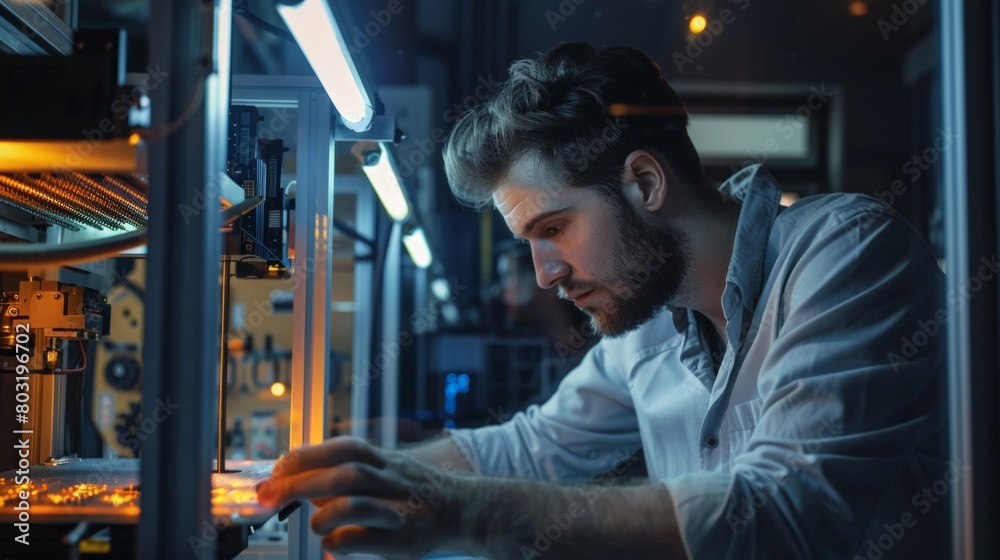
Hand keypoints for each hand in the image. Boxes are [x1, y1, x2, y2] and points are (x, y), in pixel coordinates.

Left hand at [256, 436, 463, 558]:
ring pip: (356, 504)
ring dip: (324, 514)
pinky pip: (363, 540)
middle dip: (302, 483)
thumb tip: (299, 478)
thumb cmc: (413, 491)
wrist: (463, 509)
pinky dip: (340, 541)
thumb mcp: (385, 469)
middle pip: (345, 474)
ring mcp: (399, 510)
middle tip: (272, 494)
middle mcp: (393, 480)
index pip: (345, 448)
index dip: (309, 455)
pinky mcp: (402, 541)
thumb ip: (346, 472)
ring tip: (315, 524)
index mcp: (385, 459)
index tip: (279, 467)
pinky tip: (334, 543)